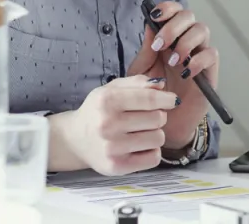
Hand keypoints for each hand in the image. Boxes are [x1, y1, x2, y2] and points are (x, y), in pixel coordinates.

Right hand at [48, 75, 178, 174]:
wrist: (75, 139)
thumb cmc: (98, 110)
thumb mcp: (112, 88)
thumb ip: (138, 82)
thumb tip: (162, 86)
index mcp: (108, 101)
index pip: (149, 99)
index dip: (167, 99)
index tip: (173, 100)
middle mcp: (108, 125)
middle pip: (158, 118)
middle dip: (158, 115)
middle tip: (147, 117)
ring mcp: (112, 148)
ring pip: (158, 138)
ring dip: (156, 133)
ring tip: (141, 131)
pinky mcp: (116, 167)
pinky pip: (153, 158)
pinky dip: (152, 151)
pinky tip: (140, 146)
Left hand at [127, 0, 218, 149]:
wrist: (158, 124)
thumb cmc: (148, 96)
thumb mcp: (140, 73)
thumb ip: (146, 50)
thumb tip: (150, 25)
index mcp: (168, 37)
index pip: (173, 12)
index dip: (167, 8)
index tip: (155, 16)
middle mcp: (185, 40)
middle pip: (189, 16)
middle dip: (174, 26)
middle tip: (161, 45)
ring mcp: (198, 53)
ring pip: (202, 30)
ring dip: (186, 42)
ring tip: (173, 62)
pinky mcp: (209, 70)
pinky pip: (211, 54)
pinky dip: (199, 60)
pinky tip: (186, 72)